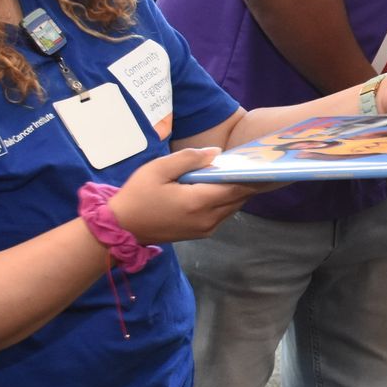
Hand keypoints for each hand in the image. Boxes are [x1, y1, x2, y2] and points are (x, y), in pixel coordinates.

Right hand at [107, 148, 263, 245]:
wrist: (121, 228)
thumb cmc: (138, 195)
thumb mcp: (158, 169)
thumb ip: (189, 159)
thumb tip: (217, 153)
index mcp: (198, 202)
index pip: (236, 187)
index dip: (252, 175)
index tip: (265, 162)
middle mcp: (207, 219)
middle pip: (238, 198)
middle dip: (248, 181)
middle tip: (258, 163)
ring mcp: (205, 229)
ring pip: (233, 207)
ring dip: (238, 191)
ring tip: (243, 171)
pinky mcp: (201, 233)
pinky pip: (223, 214)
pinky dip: (227, 201)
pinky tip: (224, 187)